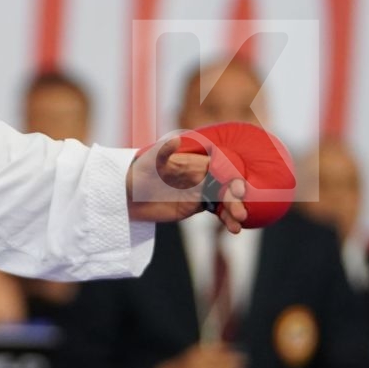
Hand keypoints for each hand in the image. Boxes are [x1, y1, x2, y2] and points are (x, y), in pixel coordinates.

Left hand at [127, 132, 248, 230]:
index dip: (232, 176)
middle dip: (235, 199)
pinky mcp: (197, 205)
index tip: (238, 188)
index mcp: (197, 160)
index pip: (222, 166)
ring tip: (237, 225)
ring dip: (234, 211)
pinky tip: (233, 228)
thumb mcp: (150, 161)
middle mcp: (203, 174)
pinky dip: (227, 219)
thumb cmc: (139, 171)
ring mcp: (202, 190)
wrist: (128, 193)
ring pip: (225, 200)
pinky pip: (218, 211)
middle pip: (226, 185)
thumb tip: (173, 139)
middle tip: (239, 212)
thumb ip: (163, 152)